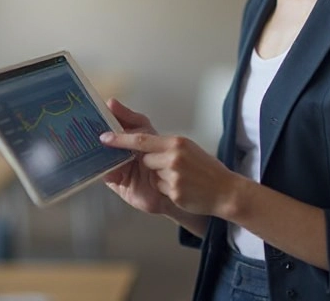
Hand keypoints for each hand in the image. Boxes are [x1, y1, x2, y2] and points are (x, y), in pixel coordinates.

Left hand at [101, 99, 239, 217]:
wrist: (225, 191)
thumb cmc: (205, 169)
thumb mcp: (186, 148)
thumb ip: (164, 146)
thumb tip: (140, 145)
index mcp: (175, 142)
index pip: (140, 139)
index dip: (120, 139)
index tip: (104, 138)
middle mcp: (173, 156)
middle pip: (144, 159)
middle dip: (152, 165)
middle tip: (172, 168)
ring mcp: (173, 175)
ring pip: (152, 176)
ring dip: (161, 179)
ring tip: (182, 179)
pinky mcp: (174, 191)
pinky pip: (160, 189)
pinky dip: (168, 190)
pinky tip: (184, 189)